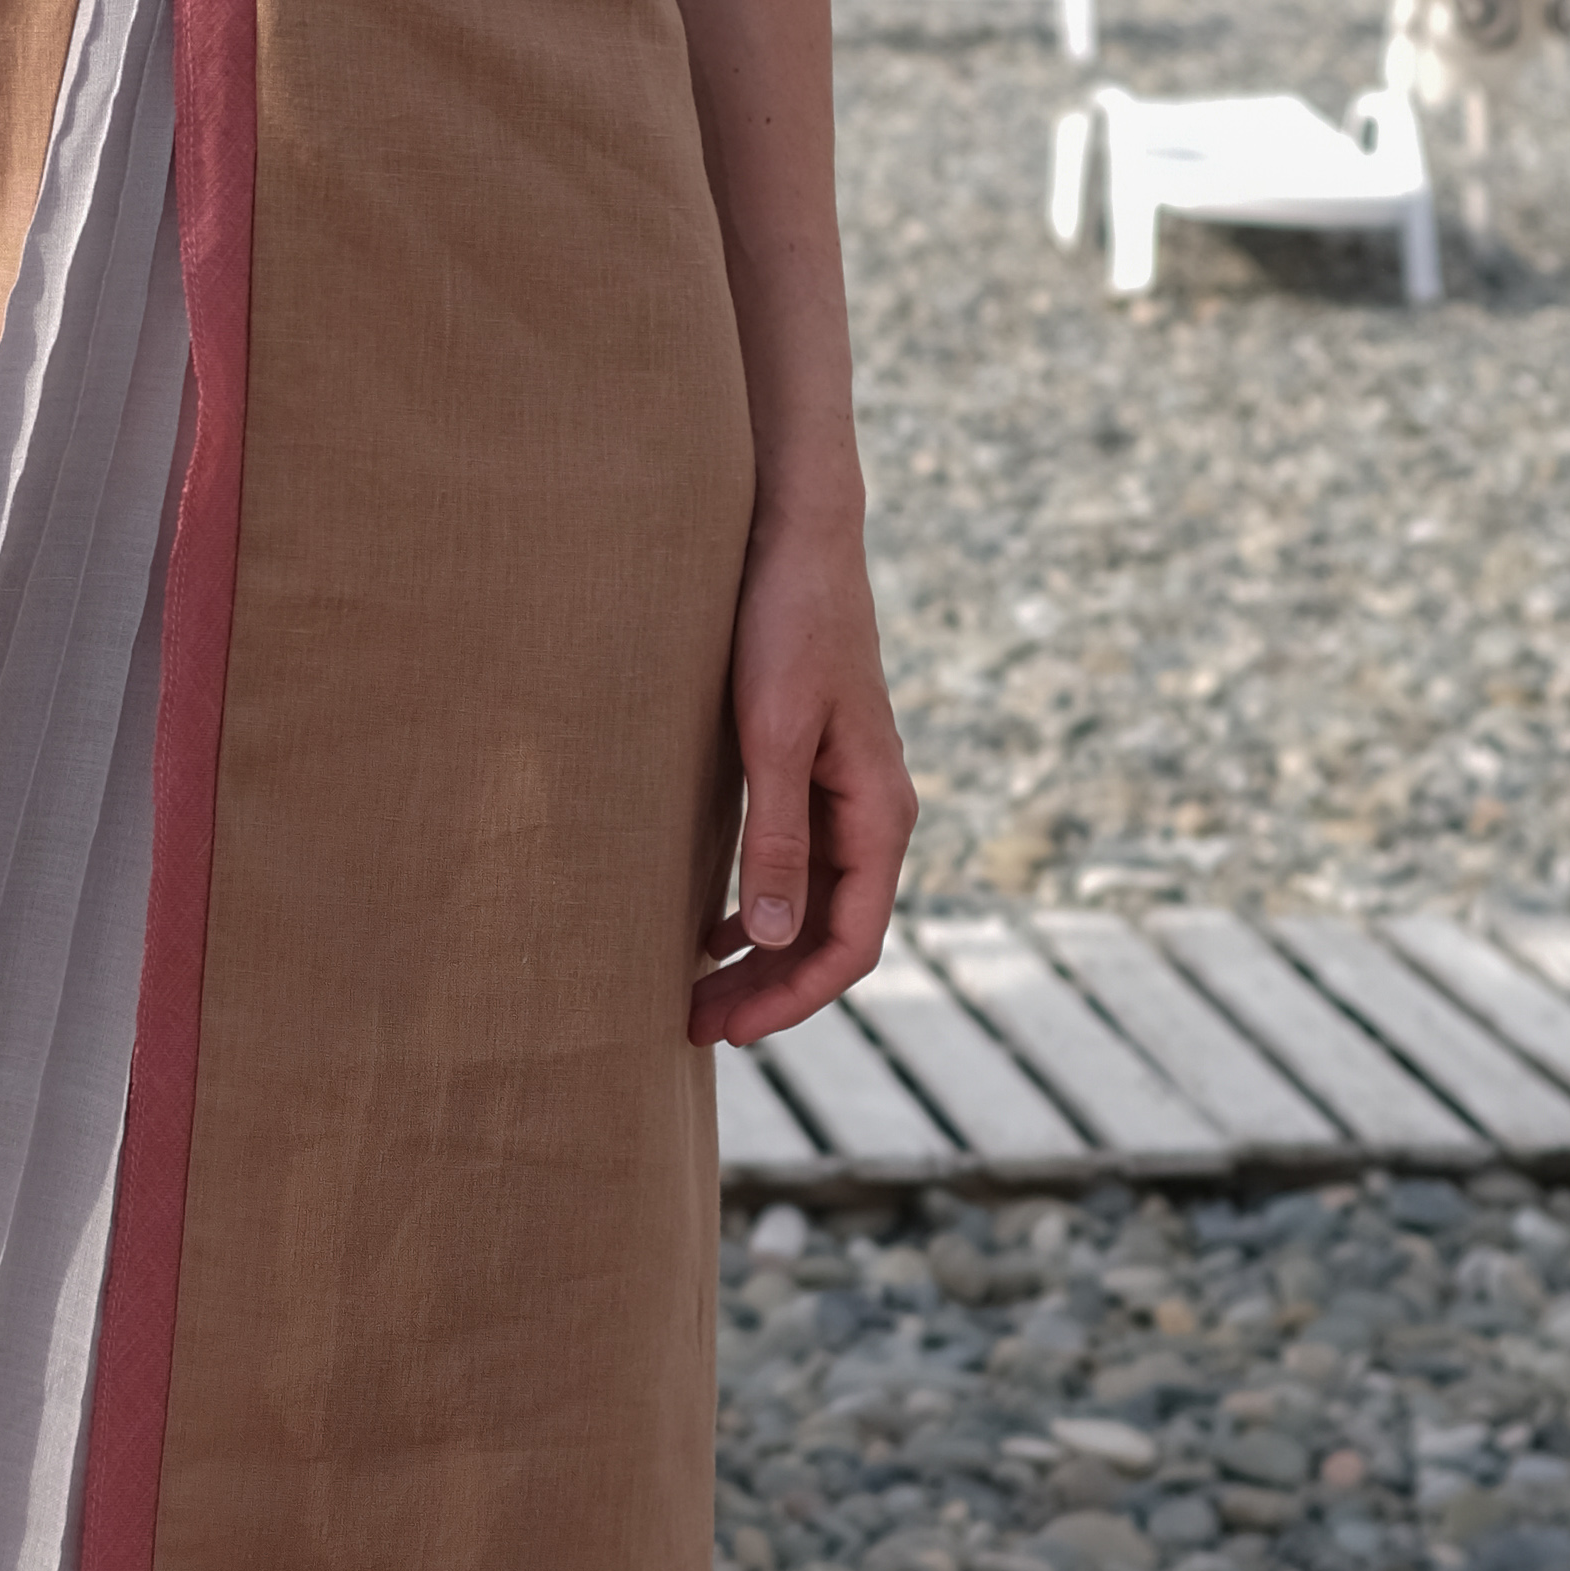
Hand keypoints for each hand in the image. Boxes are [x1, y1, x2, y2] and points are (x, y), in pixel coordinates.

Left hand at [691, 499, 910, 1055]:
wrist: (796, 539)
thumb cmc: (786, 626)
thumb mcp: (772, 736)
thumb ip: (775, 836)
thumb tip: (769, 935)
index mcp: (878, 813)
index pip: (850, 943)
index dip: (792, 997)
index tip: (730, 1031)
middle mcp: (872, 814)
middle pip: (828, 935)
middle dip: (767, 990)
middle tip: (691, 1028)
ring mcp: (844, 796)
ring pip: (808, 905)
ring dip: (758, 956)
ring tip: (694, 995)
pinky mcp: (812, 773)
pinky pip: (794, 866)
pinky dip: (754, 908)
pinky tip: (708, 930)